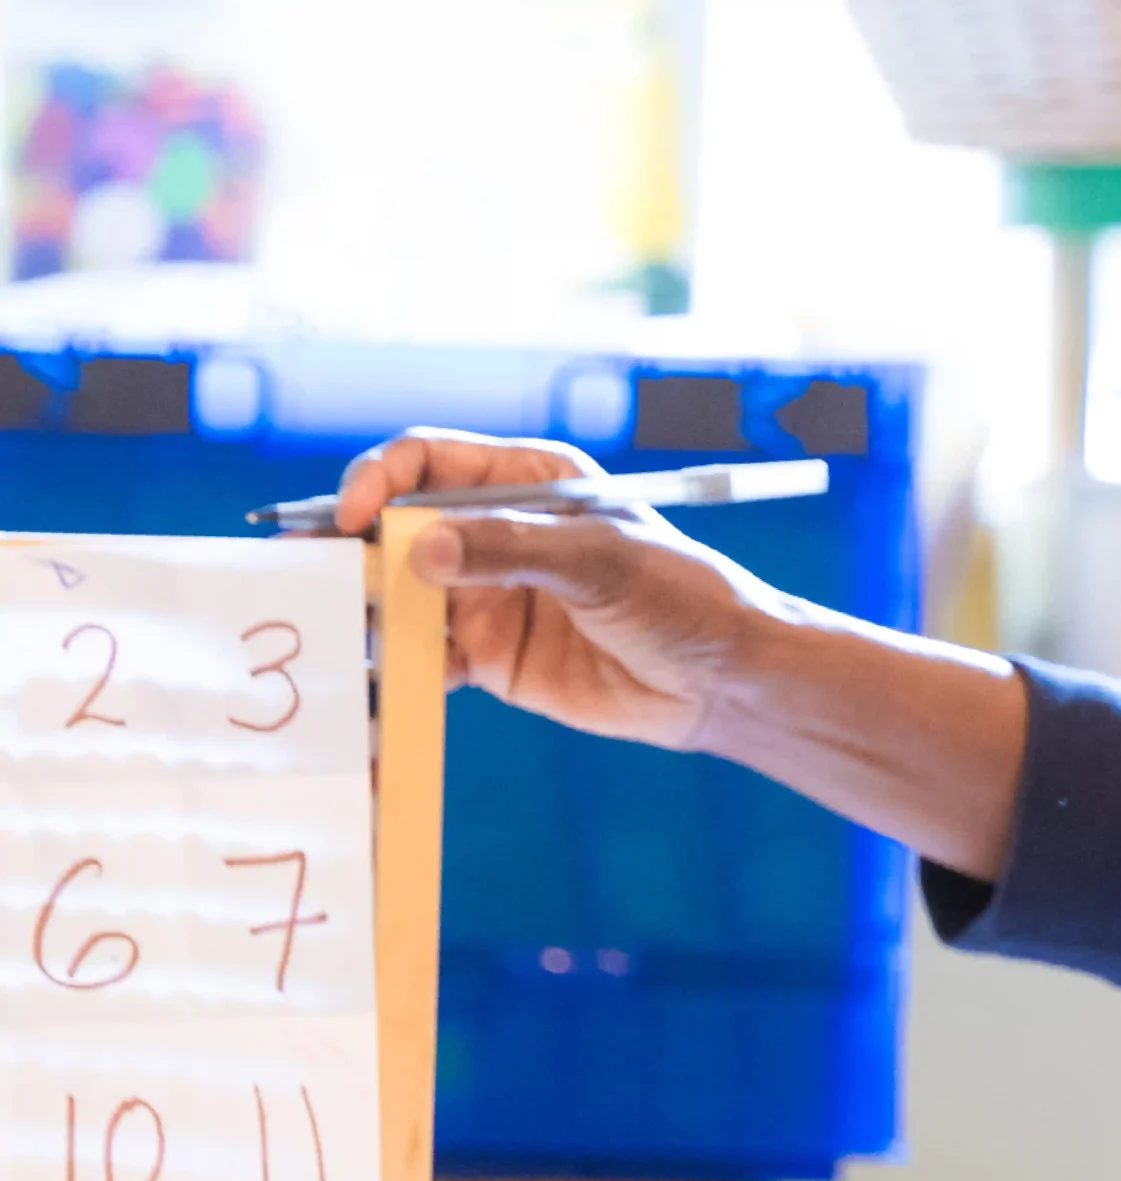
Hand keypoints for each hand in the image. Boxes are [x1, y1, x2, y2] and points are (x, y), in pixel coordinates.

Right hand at [334, 426, 1030, 878]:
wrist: (723, 682)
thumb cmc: (682, 598)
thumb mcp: (602, 562)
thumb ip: (511, 551)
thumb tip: (417, 549)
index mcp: (525, 480)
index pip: (426, 461)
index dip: (378, 480)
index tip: (355, 518)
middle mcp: (494, 532)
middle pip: (393, 529)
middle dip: (349, 550)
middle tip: (308, 578)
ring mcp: (484, 596)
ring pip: (397, 596)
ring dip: (361, 613)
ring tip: (329, 634)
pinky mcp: (485, 657)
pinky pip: (421, 661)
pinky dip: (390, 674)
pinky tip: (367, 689)